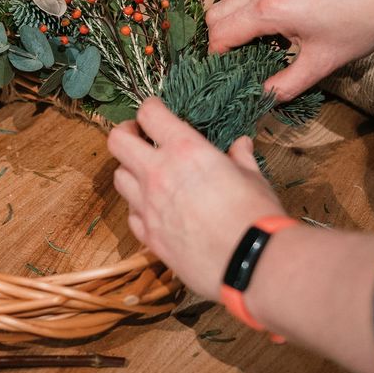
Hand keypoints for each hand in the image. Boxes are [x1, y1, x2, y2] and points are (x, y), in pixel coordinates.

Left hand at [107, 98, 284, 297]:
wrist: (250, 264)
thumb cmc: (256, 216)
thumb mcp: (253, 178)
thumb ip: (240, 159)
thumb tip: (241, 146)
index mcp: (184, 150)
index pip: (149, 114)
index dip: (150, 107)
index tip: (156, 110)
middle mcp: (157, 173)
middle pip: (117, 141)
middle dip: (126, 133)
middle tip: (140, 136)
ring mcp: (148, 206)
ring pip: (118, 178)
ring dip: (130, 170)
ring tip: (147, 173)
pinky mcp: (148, 236)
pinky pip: (131, 214)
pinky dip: (138, 207)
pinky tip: (155, 208)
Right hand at [205, 0, 373, 100]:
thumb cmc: (363, 23)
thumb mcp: (324, 62)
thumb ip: (287, 83)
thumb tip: (263, 97)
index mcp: (269, 10)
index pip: (220, 34)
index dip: (217, 57)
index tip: (230, 71)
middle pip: (216, 10)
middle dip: (220, 36)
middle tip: (241, 56)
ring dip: (232, 13)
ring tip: (256, 34)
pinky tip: (281, 14)